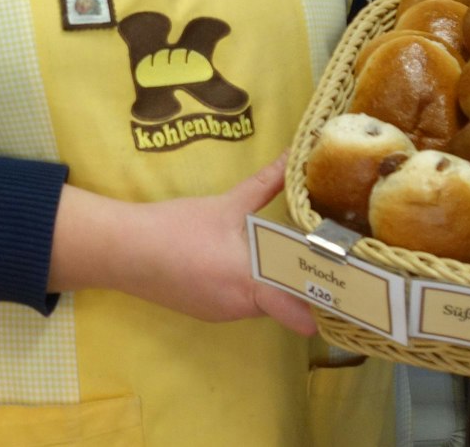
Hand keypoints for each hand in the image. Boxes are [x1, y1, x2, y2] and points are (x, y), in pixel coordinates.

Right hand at [55, 156, 317, 335]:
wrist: (123, 251)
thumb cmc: (177, 227)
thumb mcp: (226, 204)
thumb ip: (265, 184)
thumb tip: (292, 155)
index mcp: (252, 282)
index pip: (302, 311)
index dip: (325, 304)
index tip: (346, 288)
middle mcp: (242, 307)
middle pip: (286, 303)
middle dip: (298, 284)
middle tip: (312, 258)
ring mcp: (222, 314)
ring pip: (262, 302)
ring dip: (270, 283)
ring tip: (274, 252)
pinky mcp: (205, 313)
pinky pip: (239, 302)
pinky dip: (245, 286)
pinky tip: (232, 260)